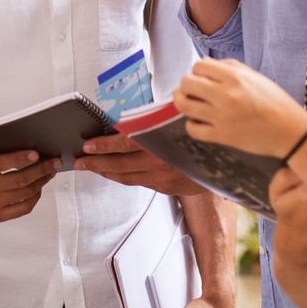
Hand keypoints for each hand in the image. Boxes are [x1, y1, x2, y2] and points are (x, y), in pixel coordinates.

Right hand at [0, 145, 59, 223]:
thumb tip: (24, 138)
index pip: (2, 163)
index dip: (20, 158)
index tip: (37, 153)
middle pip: (19, 181)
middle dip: (41, 170)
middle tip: (54, 162)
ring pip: (24, 195)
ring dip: (41, 182)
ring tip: (50, 172)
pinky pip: (23, 208)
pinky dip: (34, 197)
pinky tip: (39, 187)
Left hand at [74, 133, 204, 195]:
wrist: (226, 160)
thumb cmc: (197, 133)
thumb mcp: (174, 120)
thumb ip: (151, 121)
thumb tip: (122, 121)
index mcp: (161, 142)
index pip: (124, 143)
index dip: (103, 145)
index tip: (87, 146)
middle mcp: (161, 162)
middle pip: (120, 164)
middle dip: (96, 163)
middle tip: (80, 161)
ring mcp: (163, 177)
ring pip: (126, 176)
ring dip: (106, 171)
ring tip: (91, 167)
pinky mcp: (167, 187)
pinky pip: (138, 182)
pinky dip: (123, 177)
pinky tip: (114, 172)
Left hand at [173, 58, 306, 156]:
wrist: (290, 131)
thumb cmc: (273, 101)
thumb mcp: (254, 76)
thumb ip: (228, 67)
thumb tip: (203, 63)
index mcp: (235, 77)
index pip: (198, 66)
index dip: (197, 71)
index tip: (202, 78)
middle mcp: (226, 95)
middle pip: (187, 83)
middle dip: (186, 85)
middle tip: (191, 90)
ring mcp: (222, 117)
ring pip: (184, 105)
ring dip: (181, 102)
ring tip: (186, 102)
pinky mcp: (222, 136)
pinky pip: (192, 129)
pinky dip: (192, 124)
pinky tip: (199, 122)